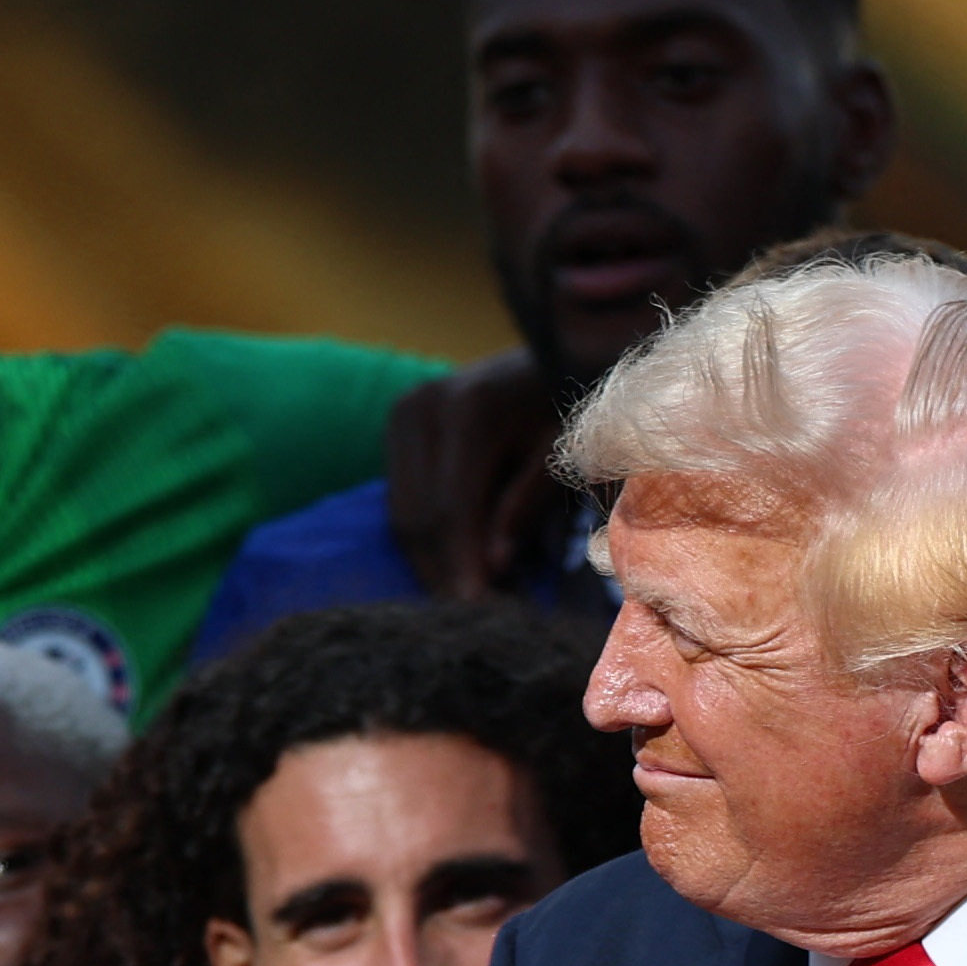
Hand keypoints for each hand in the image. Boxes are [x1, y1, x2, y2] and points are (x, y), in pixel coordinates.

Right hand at [381, 346, 559, 597]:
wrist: (551, 348)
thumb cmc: (569, 402)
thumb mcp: (561, 453)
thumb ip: (525, 505)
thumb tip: (493, 567)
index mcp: (469, 411)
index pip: (452, 508)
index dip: (462, 565)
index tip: (477, 612)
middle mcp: (423, 407)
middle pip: (419, 516)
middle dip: (444, 571)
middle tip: (470, 618)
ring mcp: (403, 413)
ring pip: (402, 513)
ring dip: (430, 561)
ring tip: (462, 598)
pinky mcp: (397, 424)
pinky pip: (400, 498)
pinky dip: (424, 538)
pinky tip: (450, 564)